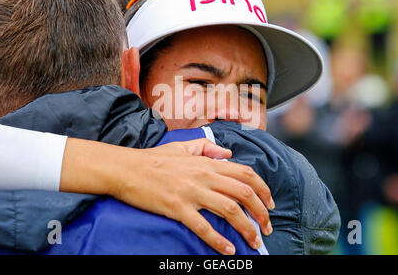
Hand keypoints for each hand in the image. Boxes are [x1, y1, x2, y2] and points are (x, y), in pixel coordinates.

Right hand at [61, 138, 273, 254]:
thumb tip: (227, 154)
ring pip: (229, 210)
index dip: (263, 189)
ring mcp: (191, 192)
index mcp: (207, 163)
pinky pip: (203, 226)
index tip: (270, 204)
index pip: (245, 174)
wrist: (127, 169)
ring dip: (246, 227)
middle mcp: (204, 176)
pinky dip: (218, 239)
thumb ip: (207, 148)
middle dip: (261, 212)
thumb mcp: (183, 147)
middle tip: (267, 228)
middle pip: (244, 193)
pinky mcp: (177, 207)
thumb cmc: (154, 158)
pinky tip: (228, 250)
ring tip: (254, 241)